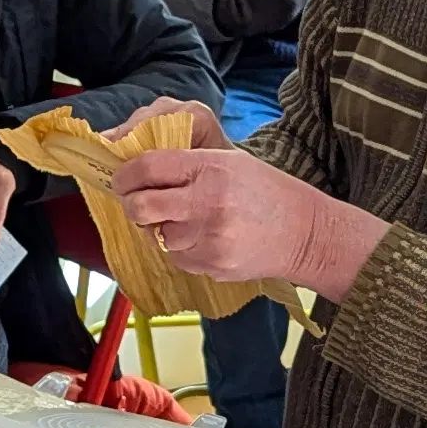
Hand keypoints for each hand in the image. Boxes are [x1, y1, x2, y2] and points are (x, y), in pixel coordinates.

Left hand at [111, 148, 386, 297]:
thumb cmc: (264, 192)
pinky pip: (177, 257)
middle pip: (140, 207)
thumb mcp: (228, 162)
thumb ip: (184, 165)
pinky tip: (207, 238)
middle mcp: (207, 202)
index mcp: (210, 169)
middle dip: (133, 205)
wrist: (304, 232)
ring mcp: (209, 237)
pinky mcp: (212, 264)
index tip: (122, 179)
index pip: (147, 168)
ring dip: (163, 229)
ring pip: (157, 236)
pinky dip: (182, 249)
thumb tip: (137, 175)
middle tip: (140, 202)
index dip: (125, 174)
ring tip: (190, 221)